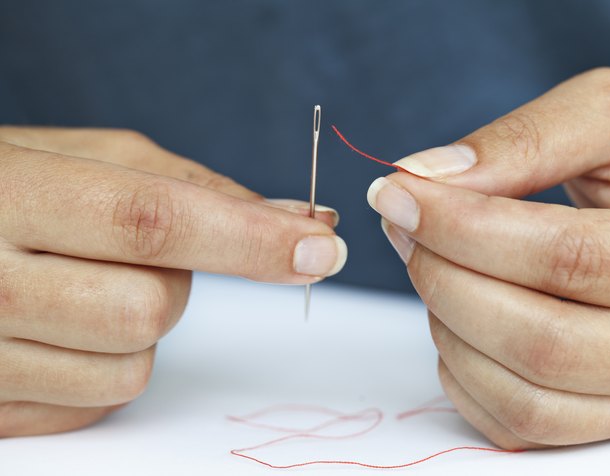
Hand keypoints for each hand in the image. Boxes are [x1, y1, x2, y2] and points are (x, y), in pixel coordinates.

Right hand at [0, 127, 345, 435]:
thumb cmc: (12, 186)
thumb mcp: (88, 159)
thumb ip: (195, 188)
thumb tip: (298, 221)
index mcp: (11, 196)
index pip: (152, 221)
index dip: (248, 239)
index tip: (322, 247)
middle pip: (151, 308)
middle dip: (173, 281)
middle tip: (126, 253)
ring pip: (130, 369)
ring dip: (138, 327)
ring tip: (84, 286)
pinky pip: (96, 406)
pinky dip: (104, 365)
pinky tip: (62, 327)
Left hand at [367, 68, 609, 448]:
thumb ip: (524, 138)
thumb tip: (424, 177)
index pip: (569, 259)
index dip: (465, 228)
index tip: (400, 196)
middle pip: (542, 341)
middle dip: (446, 279)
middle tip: (404, 228)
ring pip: (523, 395)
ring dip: (448, 327)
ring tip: (433, 265)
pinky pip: (515, 424)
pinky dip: (461, 373)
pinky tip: (458, 316)